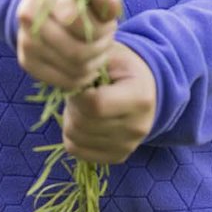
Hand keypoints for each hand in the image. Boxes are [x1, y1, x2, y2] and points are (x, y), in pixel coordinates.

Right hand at [16, 0, 121, 91]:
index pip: (75, 21)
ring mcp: (25, 42)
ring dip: (96, 62)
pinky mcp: (27, 63)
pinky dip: (85, 77)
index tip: (109, 23)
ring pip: (74, 69)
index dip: (100, 28)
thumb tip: (104, 4)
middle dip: (101, 48)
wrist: (48, 5)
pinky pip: (66, 82)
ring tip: (100, 49)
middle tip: (108, 40)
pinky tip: (89, 62)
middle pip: (77, 51)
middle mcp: (29, 18)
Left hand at [63, 42, 156, 164]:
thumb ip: (90, 65)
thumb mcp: (112, 55)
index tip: (77, 82)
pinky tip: (84, 120)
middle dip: (72, 105)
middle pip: (82, 123)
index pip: (95, 105)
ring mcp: (128, 146)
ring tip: (83, 105)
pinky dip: (73, 135)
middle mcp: (137, 127)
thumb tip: (66, 81)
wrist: (145, 90)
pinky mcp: (117, 157)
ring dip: (71, 119)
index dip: (76, 93)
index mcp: (139, 97)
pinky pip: (77, 151)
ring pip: (75, 138)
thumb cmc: (124, 68)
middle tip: (79, 93)